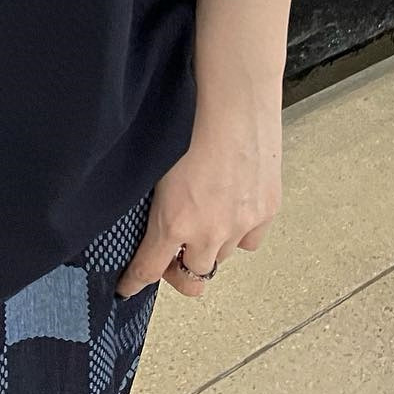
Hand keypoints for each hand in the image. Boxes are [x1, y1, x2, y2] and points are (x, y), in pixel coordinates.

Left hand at [115, 100, 281, 299]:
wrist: (235, 106)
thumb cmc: (188, 126)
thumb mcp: (156, 170)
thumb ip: (156, 205)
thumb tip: (151, 221)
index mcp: (173, 222)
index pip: (149, 268)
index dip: (135, 281)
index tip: (127, 287)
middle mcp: (208, 232)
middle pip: (194, 274)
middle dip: (181, 267)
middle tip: (176, 252)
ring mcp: (241, 225)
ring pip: (223, 256)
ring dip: (211, 246)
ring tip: (207, 218)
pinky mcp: (266, 212)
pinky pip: (250, 240)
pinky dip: (240, 232)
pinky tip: (234, 210)